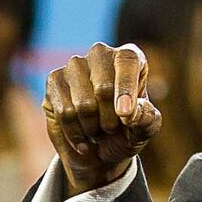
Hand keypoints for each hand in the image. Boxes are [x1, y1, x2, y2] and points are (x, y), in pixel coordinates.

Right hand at [41, 42, 162, 194]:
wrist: (100, 148)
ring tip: (98, 131)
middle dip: (111, 120)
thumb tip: (131, 112)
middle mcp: (100, 54)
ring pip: (83, 105)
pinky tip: (83, 139)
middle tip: (113, 129)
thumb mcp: (146, 129)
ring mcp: (74, 65)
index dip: (126, 88)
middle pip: (103, 88)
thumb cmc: (128, 131)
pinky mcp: (54, 80)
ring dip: (93, 129)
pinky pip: (64, 113)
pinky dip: (76, 134)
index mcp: (129, 57)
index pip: (127, 60)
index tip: (126, 115)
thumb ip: (147, 118)